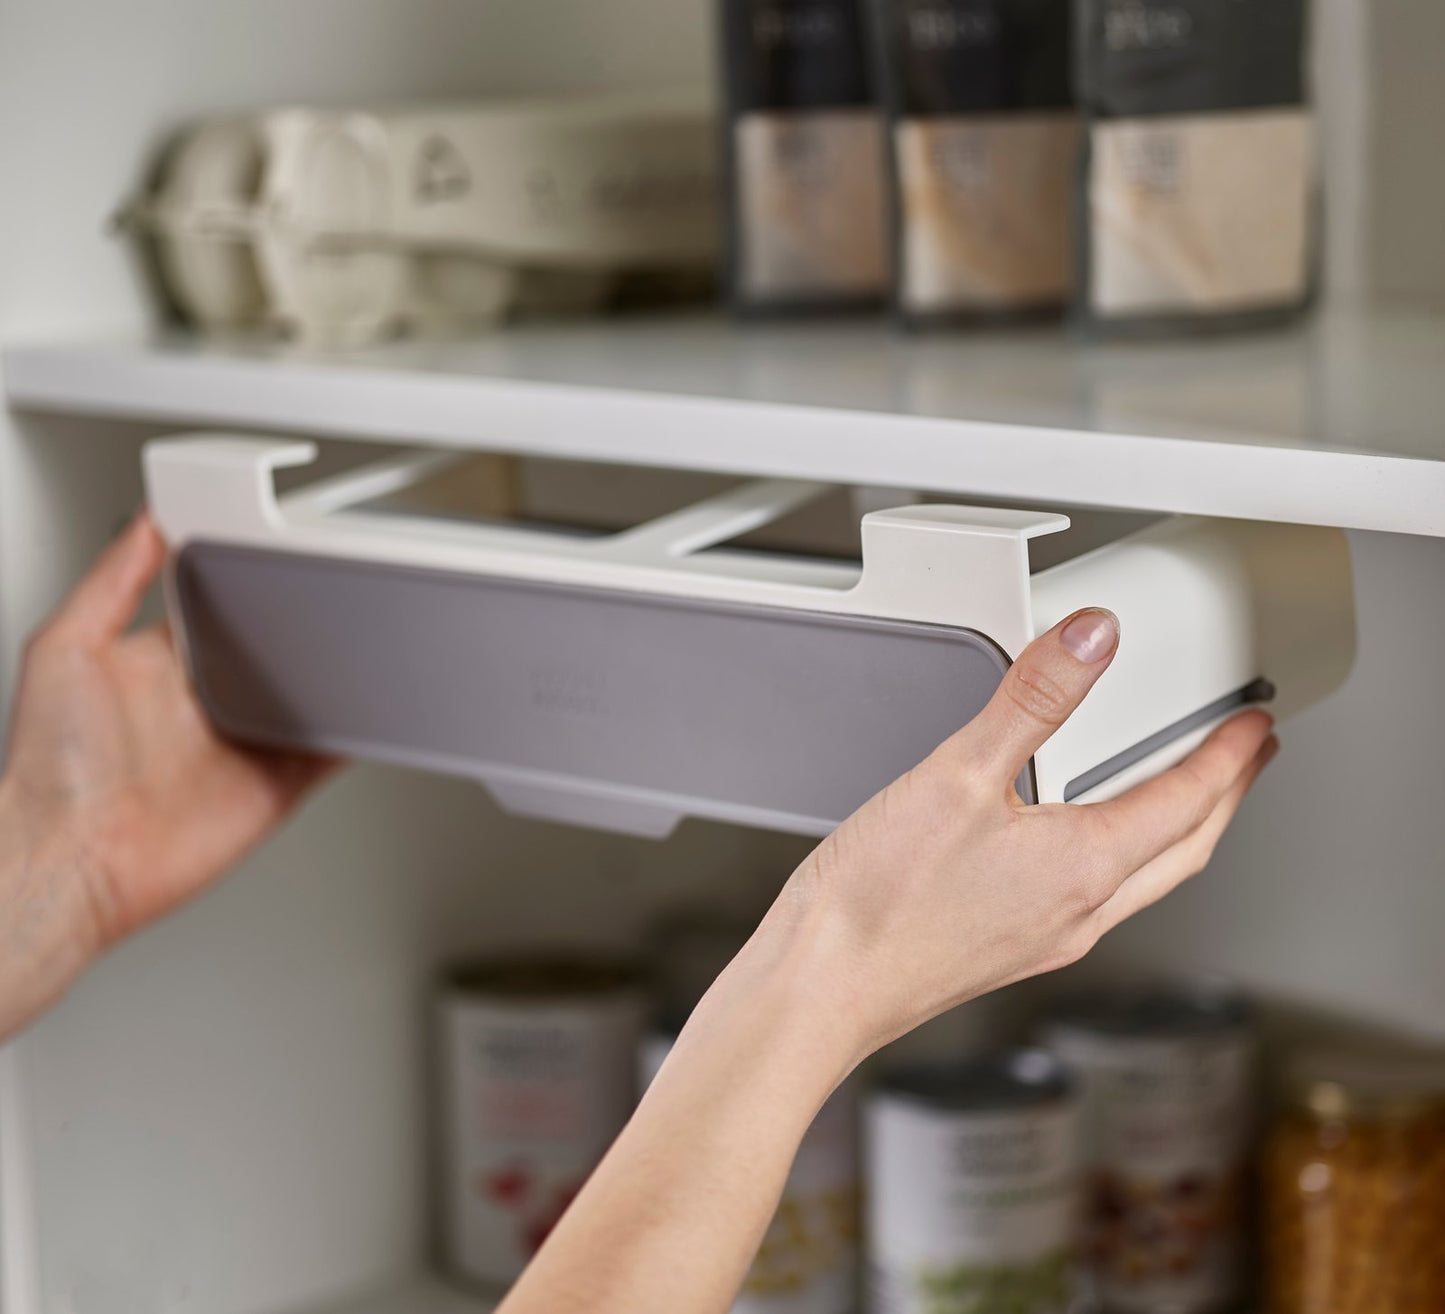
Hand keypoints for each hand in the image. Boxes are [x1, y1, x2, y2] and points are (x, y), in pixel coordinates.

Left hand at [0, 512, 333, 1037]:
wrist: (72, 860)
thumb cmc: (49, 770)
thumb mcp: (63, 647)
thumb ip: (111, 581)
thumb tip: (146, 522)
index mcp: (159, 663)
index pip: (219, 606)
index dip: (248, 579)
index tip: (277, 551)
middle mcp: (205, 702)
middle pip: (274, 649)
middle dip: (305, 626)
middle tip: (334, 595)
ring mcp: (244, 745)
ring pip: (309, 697)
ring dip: (337, 677)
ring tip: (367, 644)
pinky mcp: (275, 785)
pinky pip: (329, 754)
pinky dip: (356, 735)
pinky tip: (370, 709)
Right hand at [767, 606, 1276, 1065]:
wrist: (824, 984)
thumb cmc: (879, 902)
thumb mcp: (956, 775)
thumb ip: (1031, 700)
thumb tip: (1092, 642)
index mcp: (1082, 867)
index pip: (1185, 802)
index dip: (1228, 757)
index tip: (1254, 725)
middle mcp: (1078, 912)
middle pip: (1184, 851)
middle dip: (1224, 800)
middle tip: (1247, 761)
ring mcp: (1047, 937)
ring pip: (1145, 879)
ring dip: (1179, 833)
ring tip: (1182, 796)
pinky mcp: (1011, 948)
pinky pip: (1097, 898)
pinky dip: (1121, 859)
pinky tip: (1081, 845)